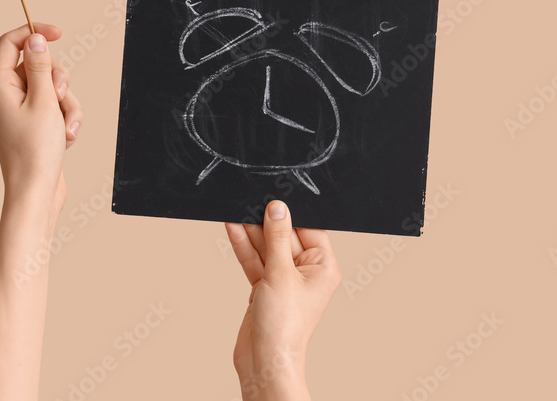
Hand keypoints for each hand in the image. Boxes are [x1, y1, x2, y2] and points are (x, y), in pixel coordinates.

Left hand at [0, 23, 82, 211]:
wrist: (36, 191)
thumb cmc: (35, 150)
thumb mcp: (44, 101)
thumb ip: (41, 66)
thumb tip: (35, 39)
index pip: (10, 43)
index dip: (34, 33)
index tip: (58, 33)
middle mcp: (6, 95)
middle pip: (38, 65)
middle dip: (59, 79)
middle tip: (60, 97)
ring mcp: (20, 110)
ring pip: (52, 87)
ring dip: (67, 104)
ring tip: (67, 128)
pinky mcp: (34, 123)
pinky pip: (55, 107)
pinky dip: (65, 118)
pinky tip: (66, 137)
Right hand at [225, 201, 340, 399]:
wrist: (265, 362)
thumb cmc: (284, 326)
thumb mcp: (280, 273)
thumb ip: (276, 238)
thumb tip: (277, 208)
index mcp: (323, 267)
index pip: (309, 229)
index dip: (291, 212)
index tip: (275, 195)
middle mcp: (306, 272)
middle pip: (284, 236)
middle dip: (266, 220)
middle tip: (250, 199)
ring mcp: (284, 280)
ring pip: (267, 248)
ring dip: (251, 231)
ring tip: (236, 209)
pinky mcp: (265, 288)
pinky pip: (255, 261)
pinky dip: (244, 247)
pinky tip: (233, 228)